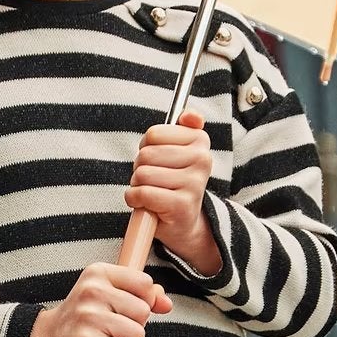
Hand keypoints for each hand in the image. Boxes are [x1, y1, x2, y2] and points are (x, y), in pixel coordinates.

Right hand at [21, 263, 172, 336]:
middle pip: (143, 311)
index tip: (123, 309)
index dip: (143, 301)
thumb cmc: (84, 319)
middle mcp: (92, 291)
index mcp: (98, 273)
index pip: (145, 283)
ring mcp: (88, 316)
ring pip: (137, 334)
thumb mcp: (109, 296)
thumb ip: (142, 295)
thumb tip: (166, 303)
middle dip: (135, 325)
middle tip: (111, 328)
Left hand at [124, 108, 218, 267]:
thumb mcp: (178, 149)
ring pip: (143, 174)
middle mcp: (202, 159)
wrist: (183, 222)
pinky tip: (146, 205)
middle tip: (153, 180)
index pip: (153, 134)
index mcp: (200, 140)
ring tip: (152, 192)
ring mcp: (194, 183)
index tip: (157, 159)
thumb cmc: (173, 182)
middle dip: (140, 168)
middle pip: (146, 154)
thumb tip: (190, 114)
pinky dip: (135, 200)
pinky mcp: (182, 205)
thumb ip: (183, 126)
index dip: (146, 147)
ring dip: (137, 185)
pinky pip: (143, 193)